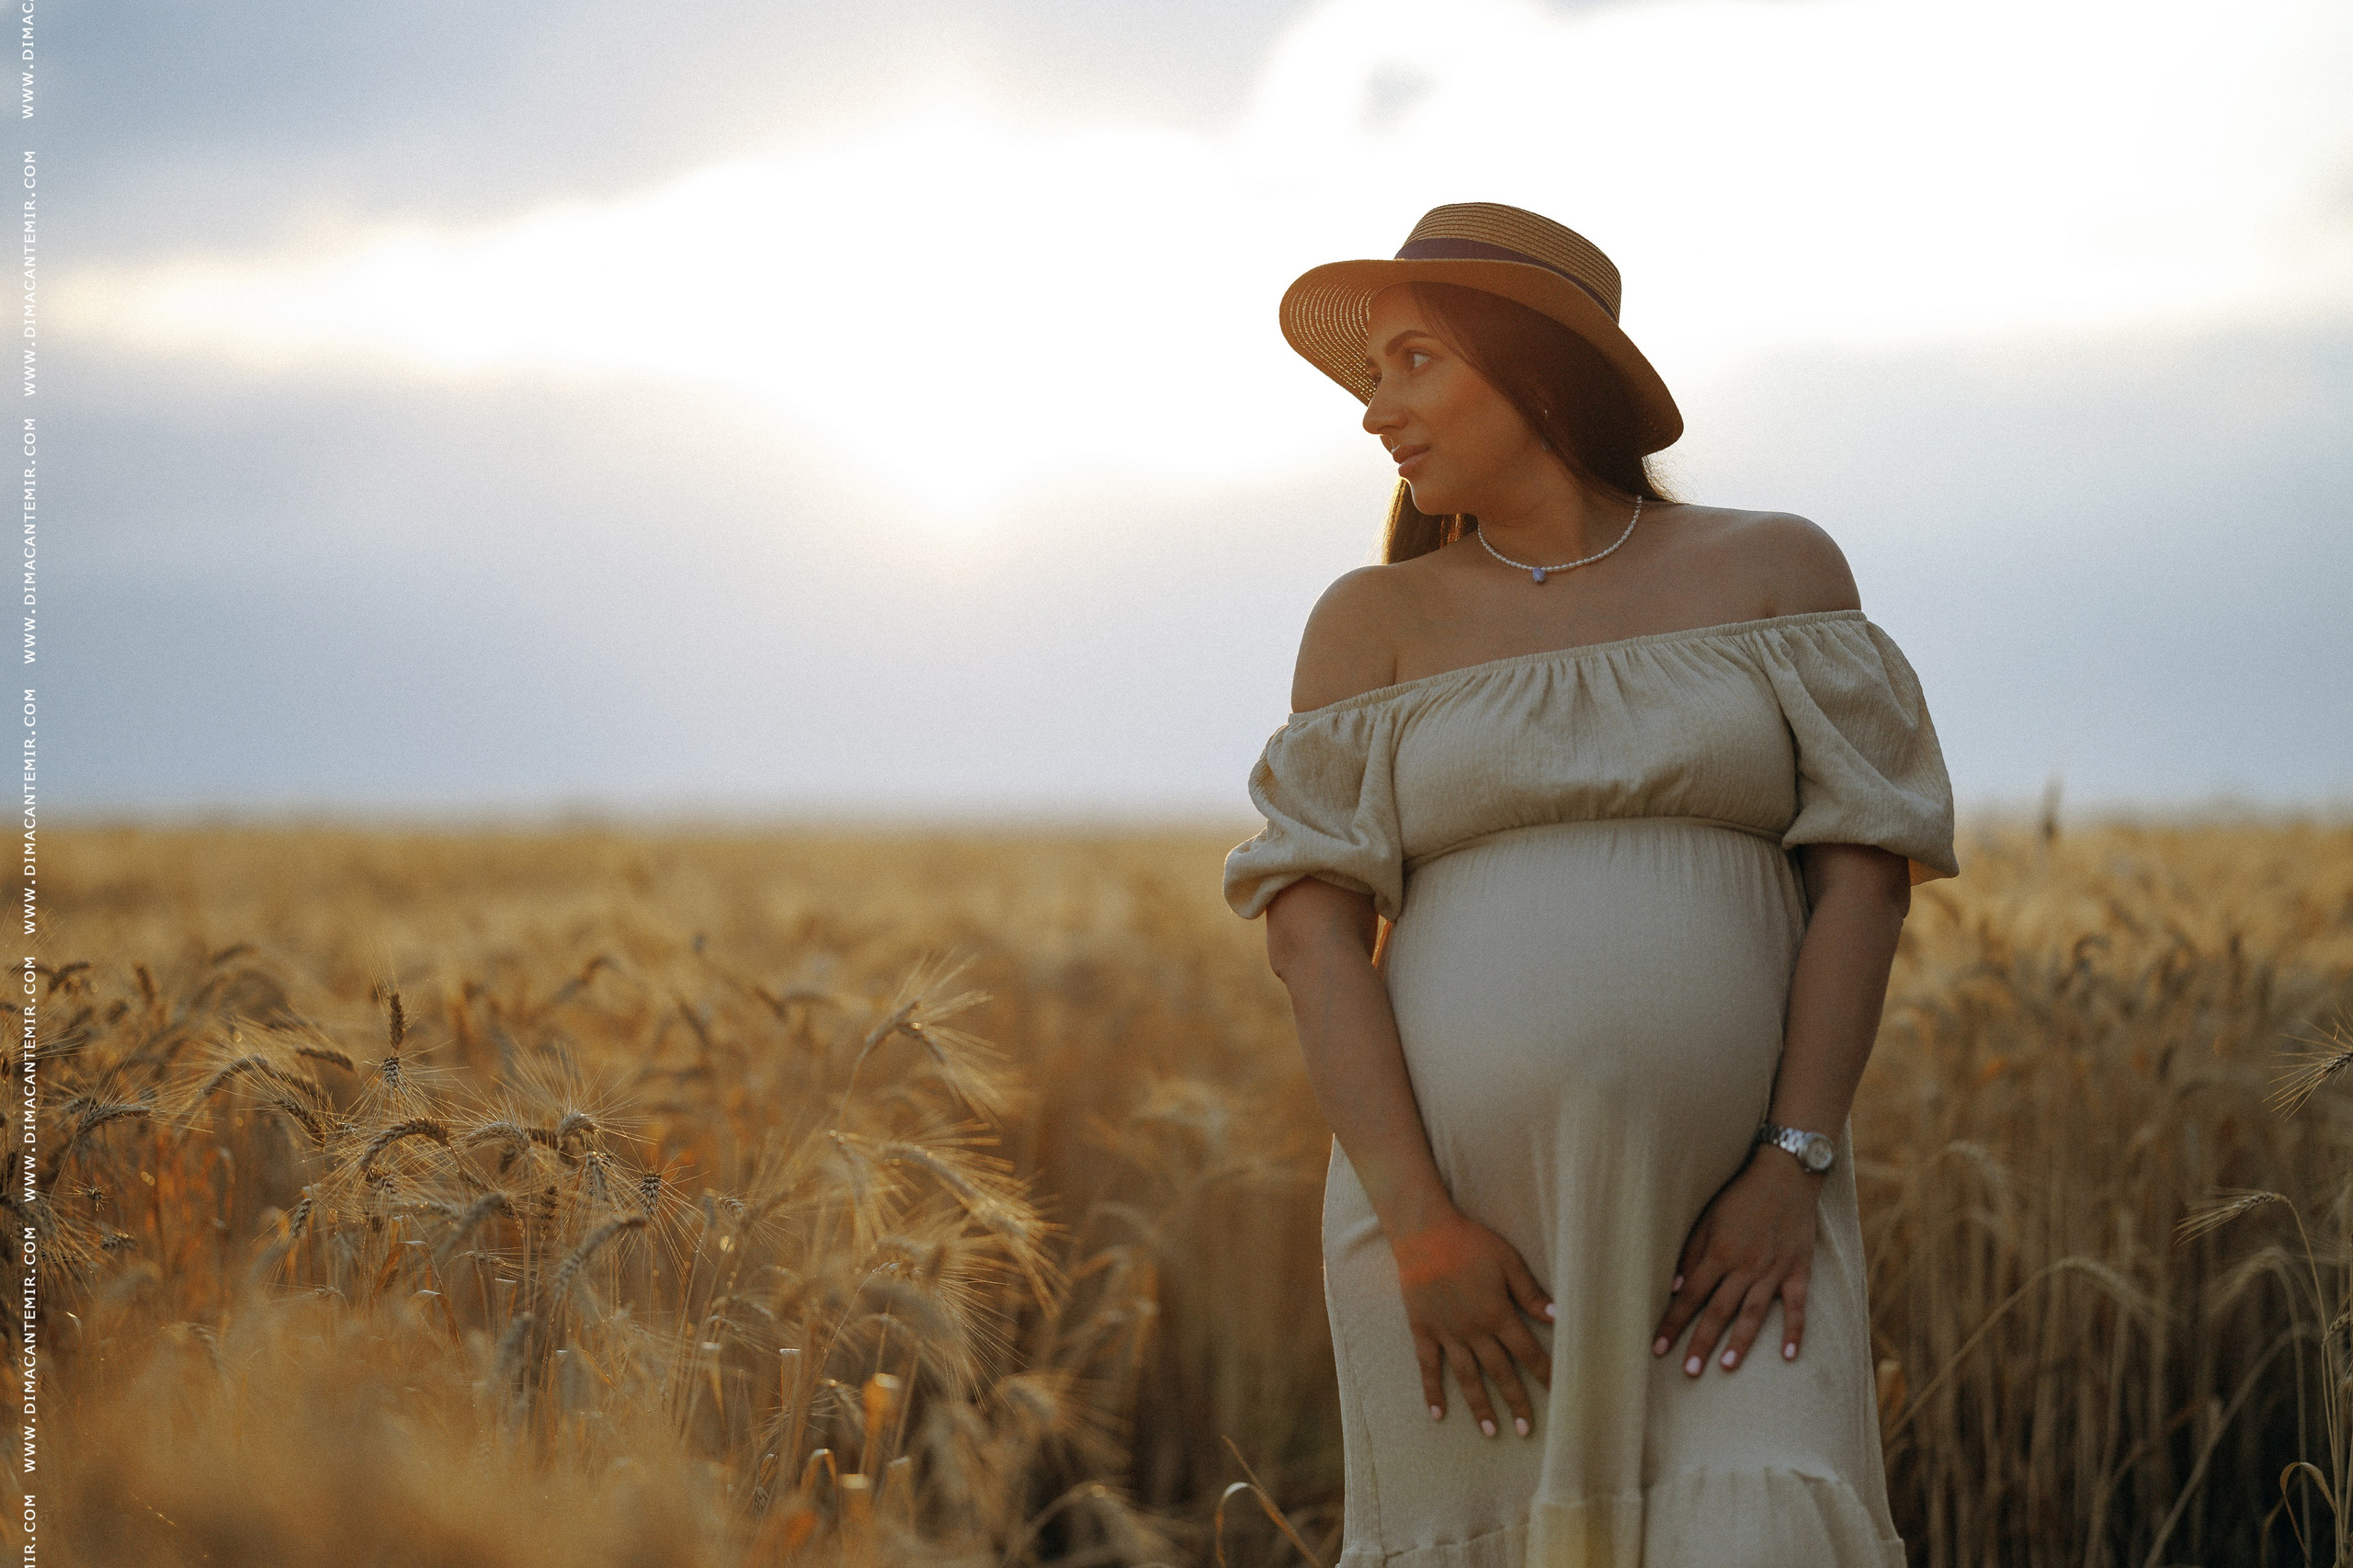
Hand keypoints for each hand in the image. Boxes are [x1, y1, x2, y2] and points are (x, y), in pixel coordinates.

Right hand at [1391, 1207, 1554, 1437]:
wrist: (1424, 1233)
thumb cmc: (1470, 1242)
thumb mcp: (1508, 1261)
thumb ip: (1530, 1292)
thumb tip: (1558, 1316)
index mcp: (1497, 1314)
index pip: (1528, 1352)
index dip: (1544, 1373)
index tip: (1559, 1394)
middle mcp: (1473, 1330)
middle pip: (1499, 1372)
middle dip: (1516, 1401)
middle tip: (1526, 1430)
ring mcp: (1446, 1333)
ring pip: (1467, 1377)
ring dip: (1480, 1406)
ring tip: (1491, 1432)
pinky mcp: (1423, 1330)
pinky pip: (1428, 1367)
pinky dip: (1432, 1391)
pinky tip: (1438, 1415)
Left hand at [1651, 1151, 1821, 1376]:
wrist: (1786, 1175)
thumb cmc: (1739, 1195)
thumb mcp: (1707, 1218)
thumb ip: (1691, 1253)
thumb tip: (1676, 1288)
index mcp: (1719, 1252)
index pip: (1690, 1296)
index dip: (1673, 1322)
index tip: (1658, 1348)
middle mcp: (1745, 1265)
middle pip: (1718, 1310)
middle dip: (1701, 1342)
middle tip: (1688, 1372)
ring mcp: (1774, 1270)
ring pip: (1753, 1313)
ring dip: (1739, 1342)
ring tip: (1726, 1368)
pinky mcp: (1798, 1270)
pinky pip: (1796, 1306)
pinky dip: (1793, 1331)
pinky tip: (1787, 1355)